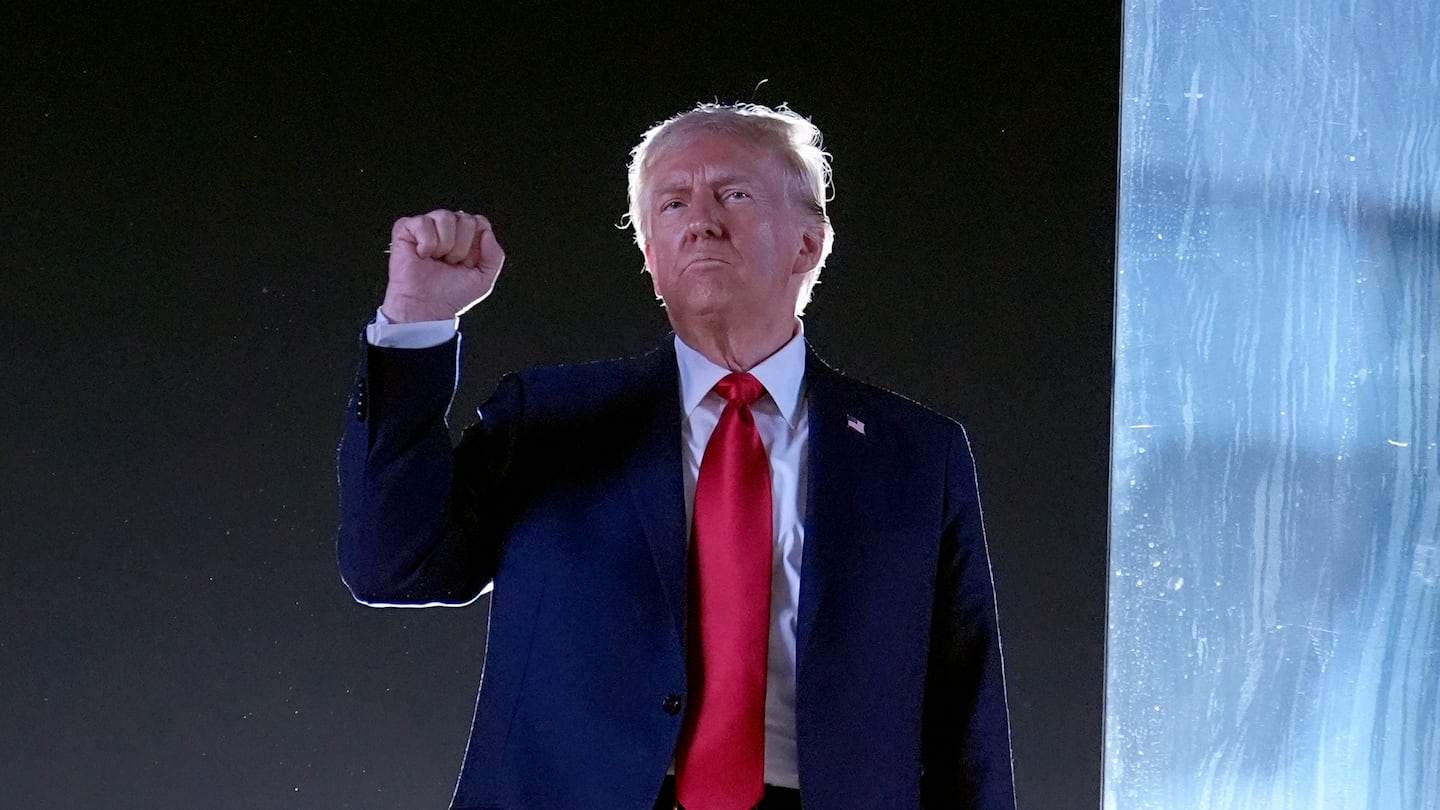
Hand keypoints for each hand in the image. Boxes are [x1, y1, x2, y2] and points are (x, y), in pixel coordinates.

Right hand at [381, 209, 504, 322]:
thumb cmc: (450, 295)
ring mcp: (428, 227)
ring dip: (444, 245)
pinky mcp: (406, 229)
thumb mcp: (485, 279)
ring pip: (445, 217)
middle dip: (461, 247)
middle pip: (466, 219)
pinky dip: (426, 243)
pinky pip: (423, 222)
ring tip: (437, 259)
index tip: (467, 264)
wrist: (426, 307)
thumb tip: (486, 232)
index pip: (480, 223)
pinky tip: (422, 255)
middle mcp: (448, 230)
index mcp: (466, 238)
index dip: (476, 245)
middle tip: (450, 263)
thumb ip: (496, 255)